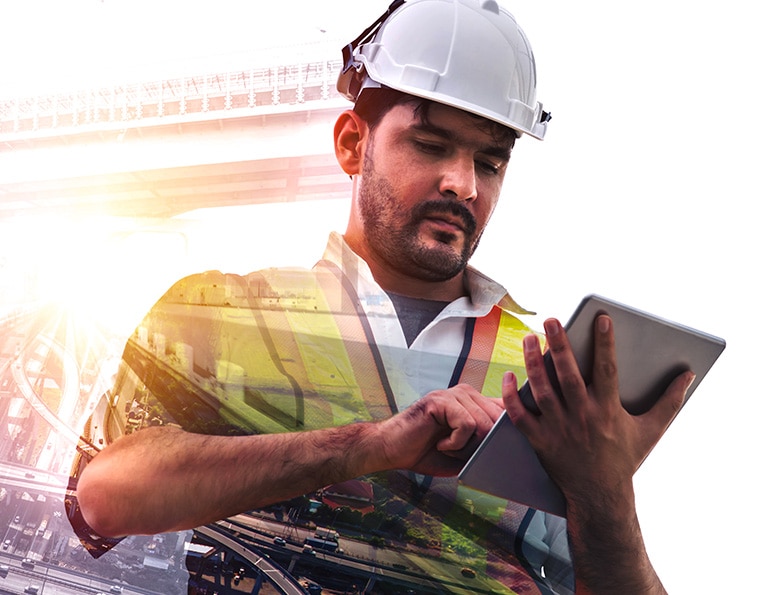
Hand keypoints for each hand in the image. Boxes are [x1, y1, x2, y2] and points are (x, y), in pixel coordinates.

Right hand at [377, 384, 503, 476]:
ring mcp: (453, 394)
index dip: (506, 431)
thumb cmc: (426, 451)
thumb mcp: (464, 450)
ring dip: (466, 446)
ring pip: (482, 423)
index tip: (500, 447)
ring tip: (447, 447)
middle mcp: (466, 393)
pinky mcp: (441, 400)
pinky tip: (440, 443)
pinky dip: (455, 443)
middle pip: (496, 421)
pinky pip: (466, 424)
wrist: (392, 449)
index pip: (505, 410)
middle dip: (482, 445)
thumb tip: (509, 448)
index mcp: (474, 402)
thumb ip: (485, 443)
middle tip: (458, 452)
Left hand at [502, 316, 694, 505]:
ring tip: (528, 339)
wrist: (600, 496)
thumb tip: (688, 375)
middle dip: (559, 346)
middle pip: (567, 375)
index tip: (601, 319)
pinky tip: (508, 375)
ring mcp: (558, 429)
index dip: (605, 343)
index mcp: (608, 410)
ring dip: (533, 363)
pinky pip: (521, 416)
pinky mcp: (540, 441)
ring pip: (542, 390)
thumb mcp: (651, 430)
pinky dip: (511, 397)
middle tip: (551, 320)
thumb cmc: (625, 458)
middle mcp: (582, 416)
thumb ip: (670, 401)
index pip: (607, 369)